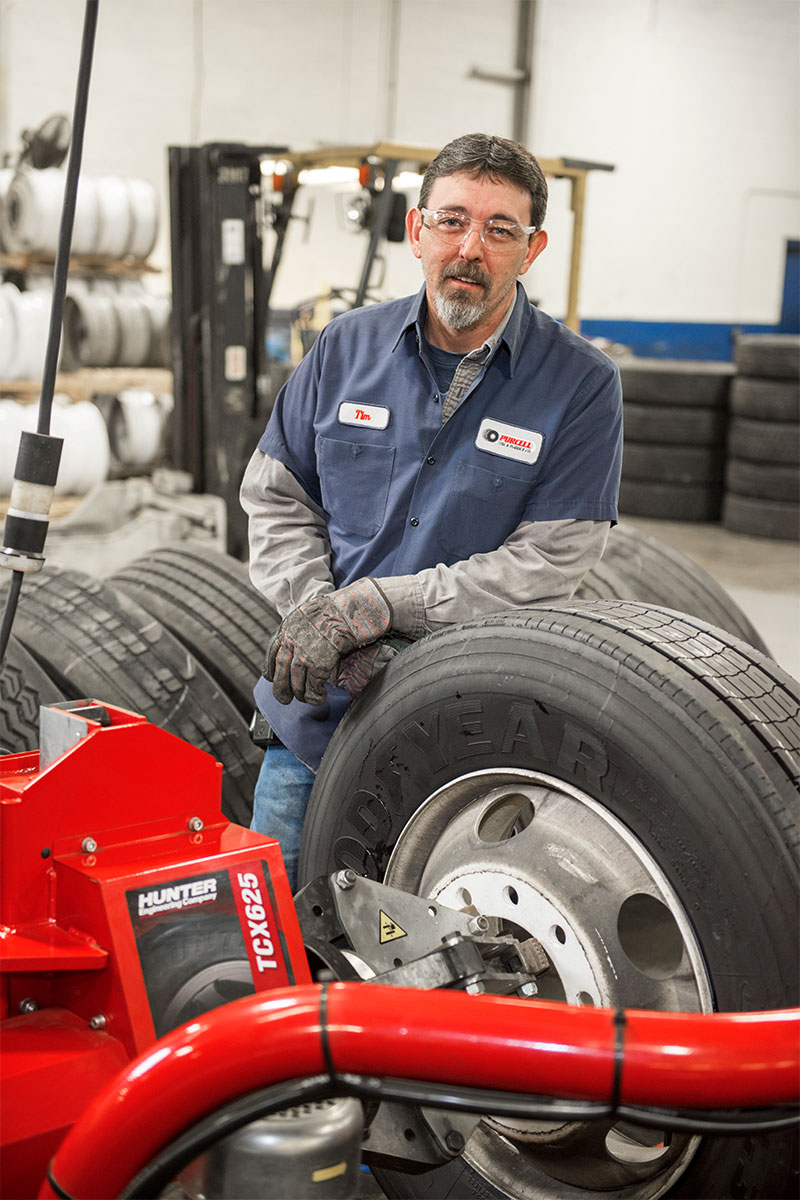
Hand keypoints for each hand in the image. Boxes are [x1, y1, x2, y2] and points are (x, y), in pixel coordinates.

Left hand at [265, 578, 391, 705]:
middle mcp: (292, 640)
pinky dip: (315, 696)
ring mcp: (304, 653)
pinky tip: (321, 697)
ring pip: (296, 682)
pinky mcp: (319, 664)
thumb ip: (304, 628)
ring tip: (309, 699)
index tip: (272, 678)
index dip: (271, 669)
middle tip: (284, 699)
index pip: (272, 653)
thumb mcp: (312, 613)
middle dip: (281, 689)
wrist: (352, 608)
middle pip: (281, 671)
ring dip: (301, 695)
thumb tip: (305, 644)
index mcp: (289, 627)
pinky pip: (312, 687)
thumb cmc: (340, 609)